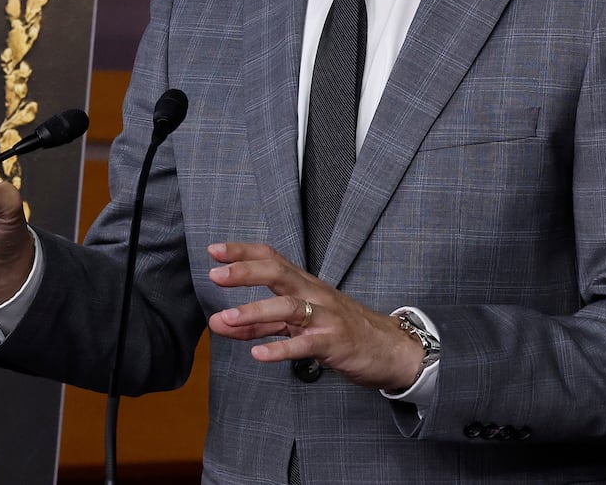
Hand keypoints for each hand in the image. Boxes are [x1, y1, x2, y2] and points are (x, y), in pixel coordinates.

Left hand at [205, 242, 422, 391]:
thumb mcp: (295, 324)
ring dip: (255, 312)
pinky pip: (305, 344)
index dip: (242, 252)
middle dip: (245, 272)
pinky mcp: (335, 342)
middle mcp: (313, 294)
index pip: (271, 258)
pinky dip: (281, 349)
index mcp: (303, 284)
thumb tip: (217, 322)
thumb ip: (256, 324)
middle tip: (215, 276)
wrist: (391, 350)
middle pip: (277, 273)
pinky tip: (258, 355)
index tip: (214, 250)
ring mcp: (325, 317)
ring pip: (288, 307)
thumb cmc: (339, 331)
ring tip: (225, 319)